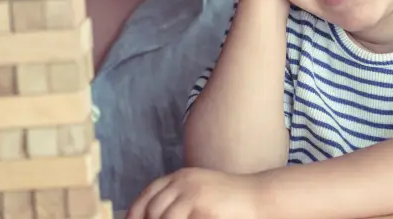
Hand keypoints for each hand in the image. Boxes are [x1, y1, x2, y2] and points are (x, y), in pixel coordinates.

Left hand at [127, 168, 260, 218]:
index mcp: (181, 177)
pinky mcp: (199, 203)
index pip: (148, 193)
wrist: (257, 196)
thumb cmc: (231, 200)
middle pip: (150, 206)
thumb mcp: (200, 194)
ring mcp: (190, 191)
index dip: (135, 211)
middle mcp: (182, 181)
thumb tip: (158, 214)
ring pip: (159, 215)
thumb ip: (180, 200)